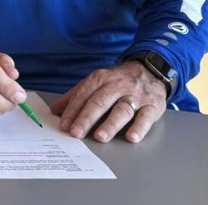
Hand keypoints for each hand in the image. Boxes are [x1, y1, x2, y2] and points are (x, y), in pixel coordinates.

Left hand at [50, 61, 166, 142]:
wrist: (149, 70)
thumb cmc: (118, 81)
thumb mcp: (96, 82)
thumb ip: (75, 95)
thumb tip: (54, 110)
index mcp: (100, 79)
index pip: (83, 95)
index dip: (72, 110)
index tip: (64, 125)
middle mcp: (117, 85)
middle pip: (100, 102)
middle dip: (86, 118)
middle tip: (76, 133)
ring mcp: (136, 95)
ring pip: (122, 110)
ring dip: (110, 124)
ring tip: (99, 137)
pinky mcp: (153, 105)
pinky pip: (146, 117)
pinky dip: (139, 128)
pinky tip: (131, 138)